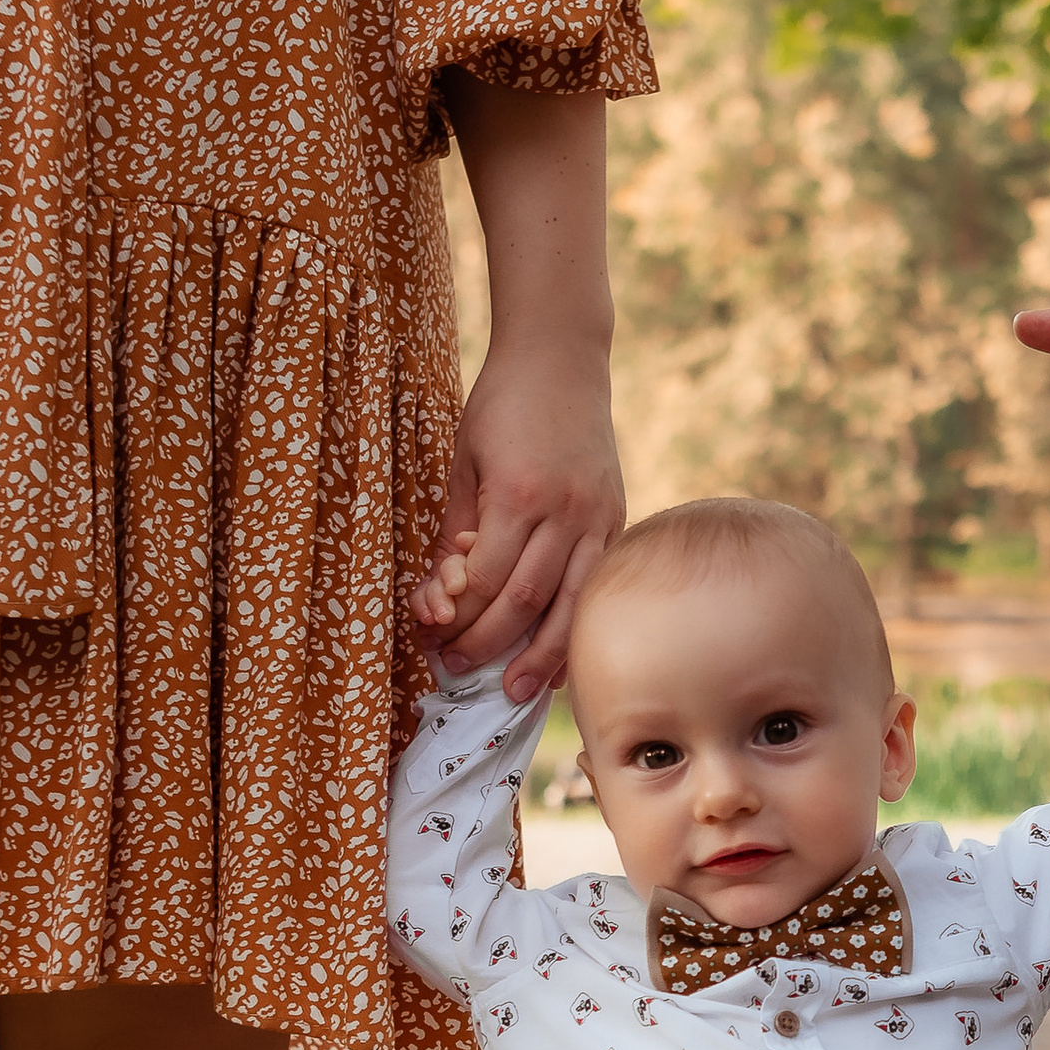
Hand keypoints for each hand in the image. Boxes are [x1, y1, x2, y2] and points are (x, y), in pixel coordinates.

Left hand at [416, 329, 625, 700]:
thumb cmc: (502, 404)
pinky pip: (596, 588)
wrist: (563, 358)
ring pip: (569, 604)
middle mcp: (565, 512)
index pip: (485, 578)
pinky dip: (577, 627)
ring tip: (518, 691)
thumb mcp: (464, 460)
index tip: (433, 636)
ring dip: (542, 655)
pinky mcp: (616, 520)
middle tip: (460, 672)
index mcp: (518, 493)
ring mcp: (598, 517)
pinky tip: (563, 658)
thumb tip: (444, 595)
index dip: (457, 615)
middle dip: (490, 644)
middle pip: (526, 600)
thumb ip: (459, 528)